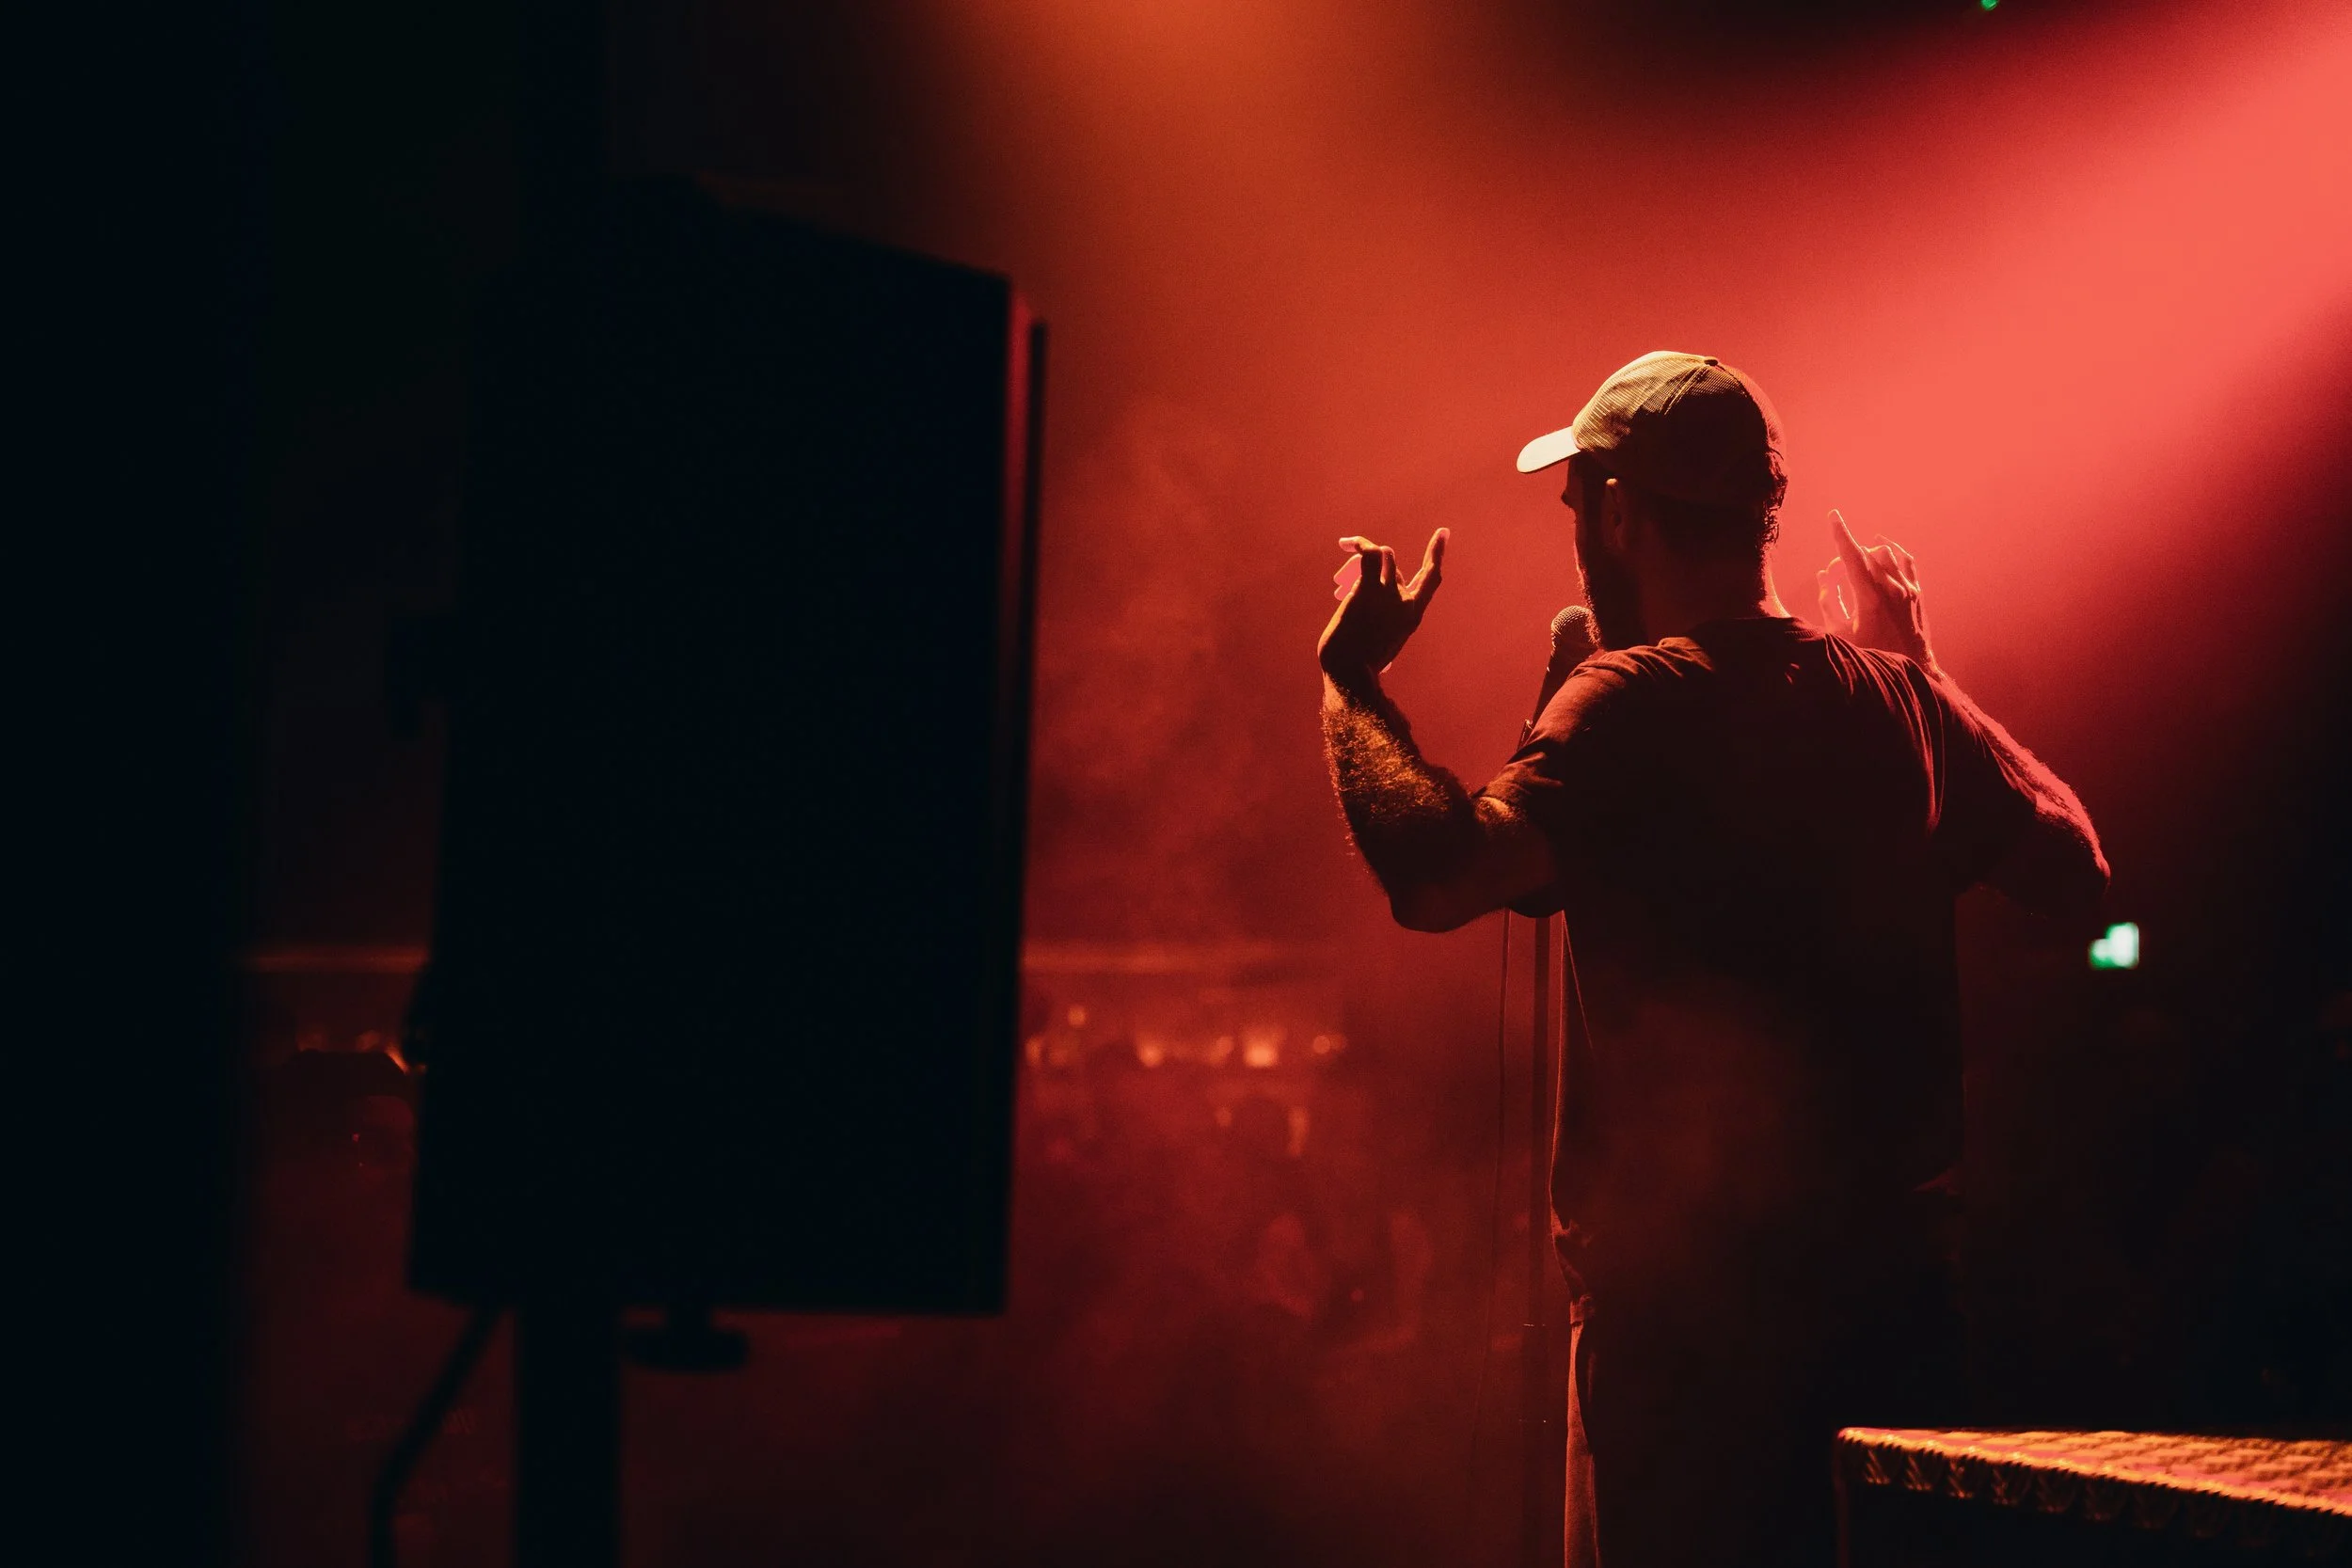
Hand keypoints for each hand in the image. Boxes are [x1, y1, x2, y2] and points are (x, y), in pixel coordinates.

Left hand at [1319, 529, 1446, 683]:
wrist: (1351, 674)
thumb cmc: (1358, 667)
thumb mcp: (1381, 651)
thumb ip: (1382, 636)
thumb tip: (1380, 652)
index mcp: (1412, 616)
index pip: (1431, 579)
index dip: (1436, 554)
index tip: (1442, 533)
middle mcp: (1405, 601)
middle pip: (1393, 567)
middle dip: (1371, 570)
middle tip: (1344, 585)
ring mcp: (1389, 595)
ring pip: (1384, 555)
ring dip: (1363, 557)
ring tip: (1340, 578)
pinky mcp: (1369, 590)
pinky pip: (1368, 554)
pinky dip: (1358, 543)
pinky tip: (1346, 543)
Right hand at [1817, 509, 1936, 671]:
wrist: (1909, 669)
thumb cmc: (1871, 654)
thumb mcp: (1841, 633)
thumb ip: (1829, 602)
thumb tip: (1824, 577)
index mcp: (1870, 599)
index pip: (1852, 557)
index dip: (1841, 534)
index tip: (1833, 516)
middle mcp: (1891, 589)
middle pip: (1866, 553)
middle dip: (1847, 557)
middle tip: (1835, 576)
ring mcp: (1907, 589)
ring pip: (1887, 553)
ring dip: (1868, 554)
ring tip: (1857, 568)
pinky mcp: (1917, 592)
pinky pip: (1905, 560)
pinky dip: (1892, 553)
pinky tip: (1883, 551)